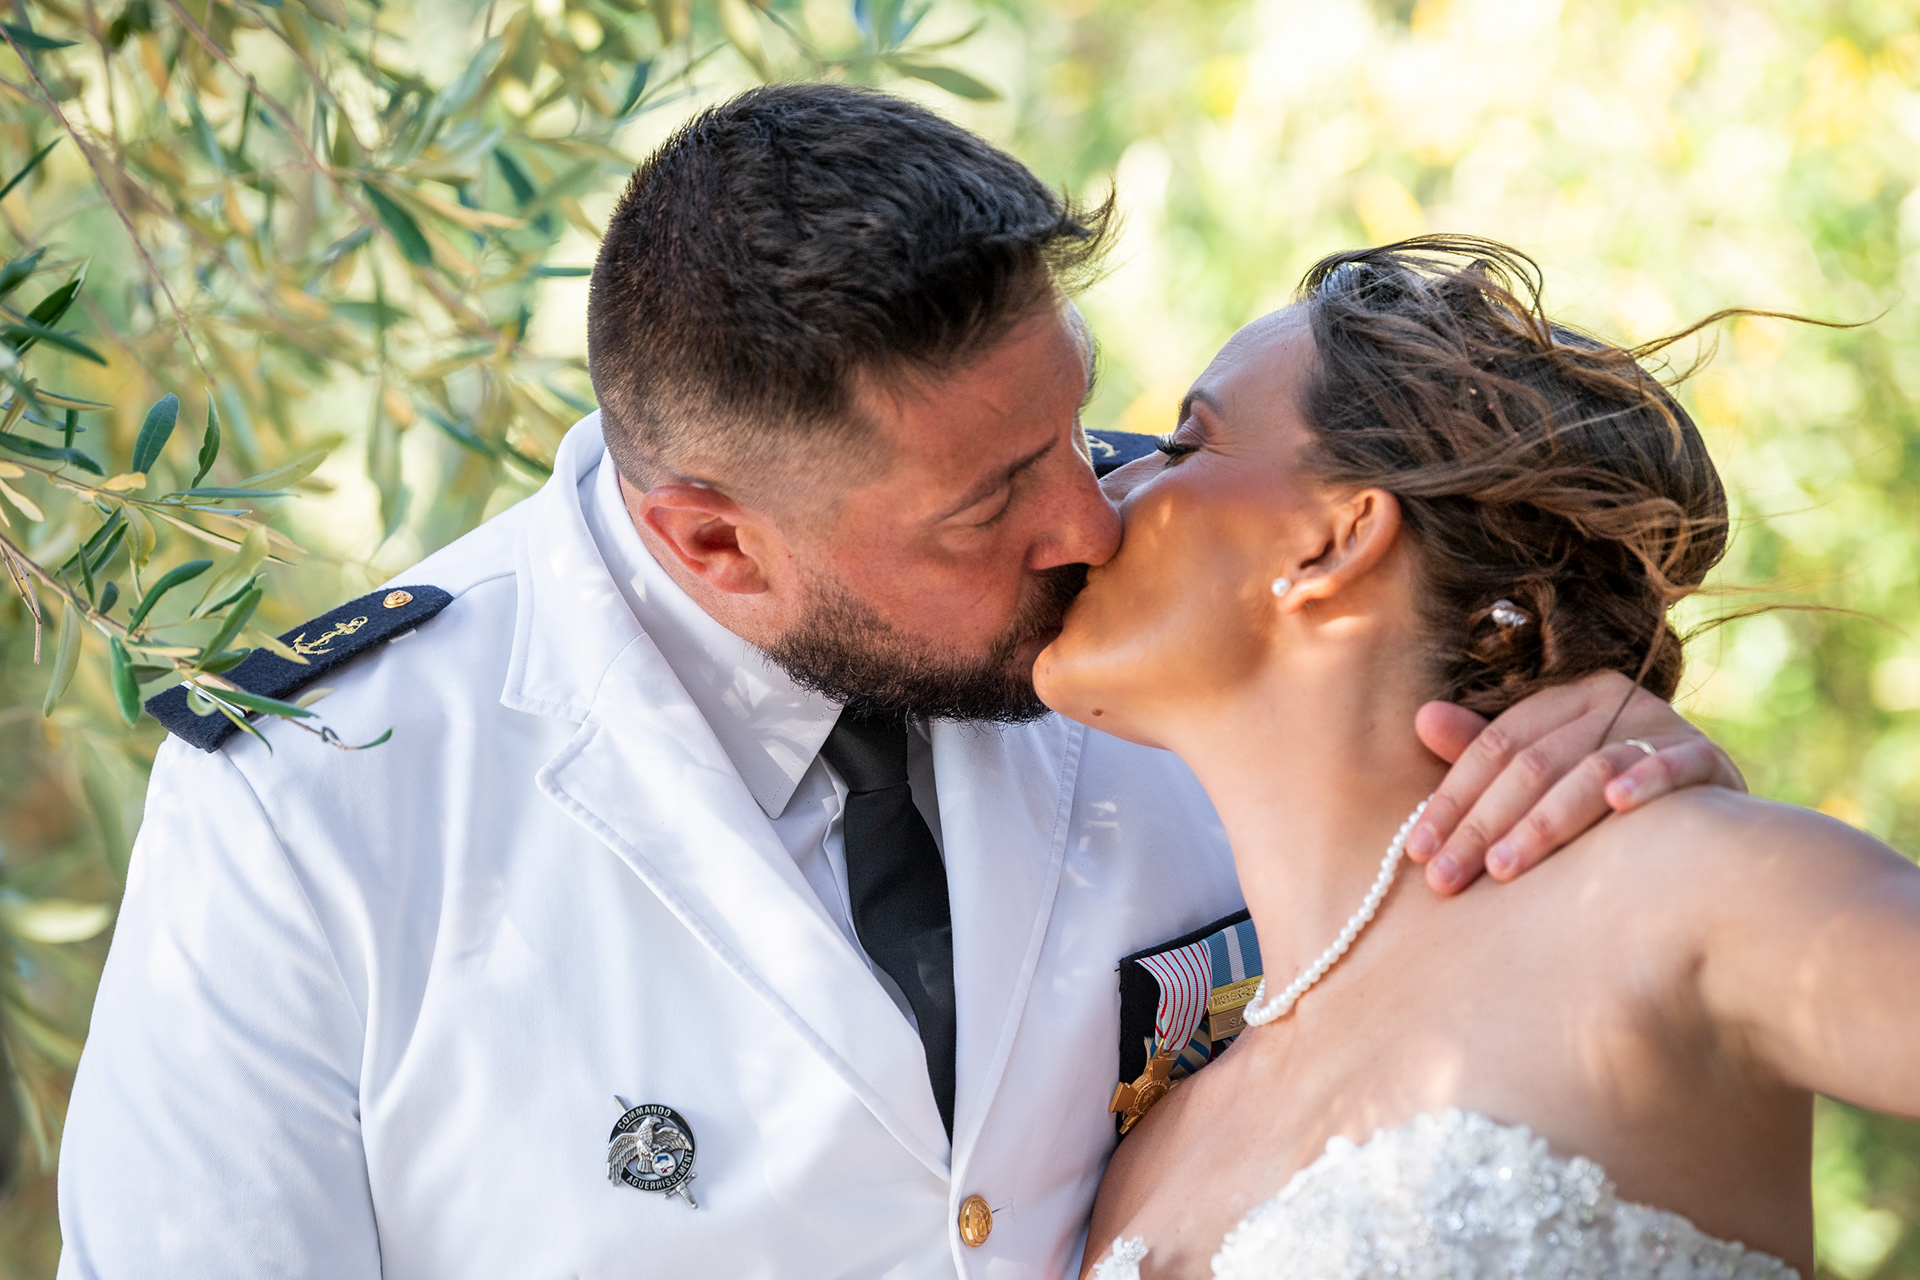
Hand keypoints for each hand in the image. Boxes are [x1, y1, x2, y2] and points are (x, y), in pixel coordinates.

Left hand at [1408, 670, 1744, 894]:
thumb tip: (1422, 716)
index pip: (1494, 746)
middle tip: (1446, 879)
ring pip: (1589, 770)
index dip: (1450, 800)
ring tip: (1503, 868)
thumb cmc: (1607, 808)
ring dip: (1543, 822)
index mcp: (1567, 699)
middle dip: (1482, 825)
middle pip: (1532, 763)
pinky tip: (1618, 807)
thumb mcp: (1543, 778)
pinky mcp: (1708, 759)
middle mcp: (1614, 701)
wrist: (1712, 833)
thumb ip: (1485, 753)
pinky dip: (1646, 782)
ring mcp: (1663, 727)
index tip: (1416, 851)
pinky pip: (1673, 766)